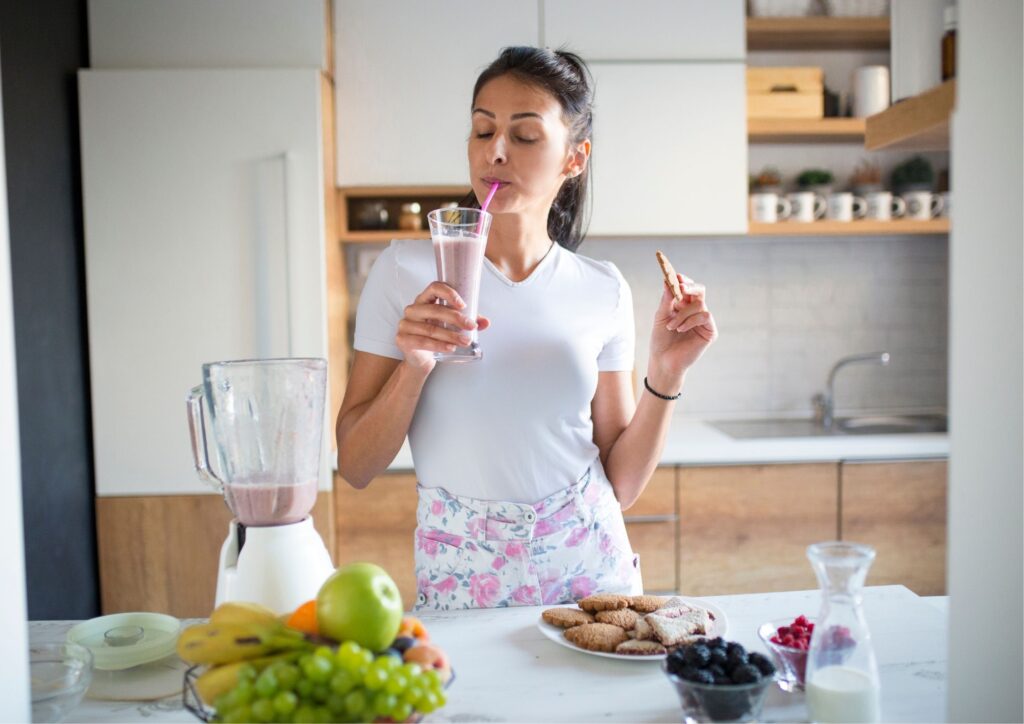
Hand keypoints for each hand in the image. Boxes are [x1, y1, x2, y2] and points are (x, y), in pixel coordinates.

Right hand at [396, 282, 490, 374]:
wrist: (420, 357)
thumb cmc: (436, 335)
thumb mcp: (452, 326)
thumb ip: (468, 321)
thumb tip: (486, 322)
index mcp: (424, 300)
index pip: (434, 288)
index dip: (449, 293)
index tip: (463, 304)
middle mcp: (413, 309)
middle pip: (435, 309)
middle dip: (456, 318)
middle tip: (471, 326)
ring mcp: (405, 324)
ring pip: (431, 328)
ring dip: (451, 335)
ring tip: (465, 341)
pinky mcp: (402, 339)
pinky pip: (423, 341)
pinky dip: (439, 345)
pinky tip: (450, 348)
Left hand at [649, 273, 717, 388]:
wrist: (663, 361)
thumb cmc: (661, 340)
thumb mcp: (661, 316)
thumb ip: (667, 299)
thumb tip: (667, 280)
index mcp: (683, 305)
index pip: (688, 287)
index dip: (684, 280)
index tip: (676, 276)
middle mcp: (695, 310)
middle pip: (700, 290)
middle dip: (690, 287)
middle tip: (680, 288)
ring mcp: (703, 321)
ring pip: (699, 304)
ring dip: (683, 314)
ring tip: (671, 326)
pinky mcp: (710, 331)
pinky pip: (705, 316)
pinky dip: (691, 321)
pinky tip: (680, 330)